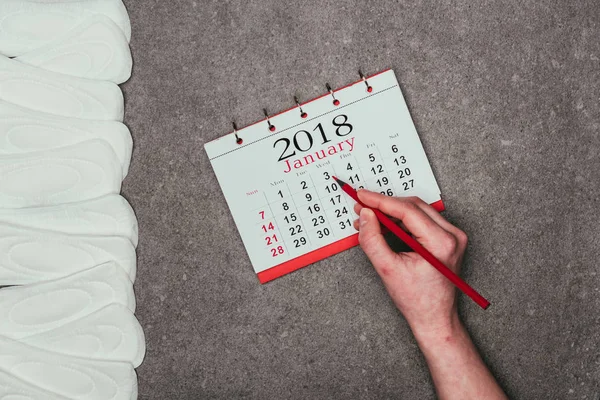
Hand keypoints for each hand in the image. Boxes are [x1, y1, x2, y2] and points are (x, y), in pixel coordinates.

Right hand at [353, 190, 467, 337]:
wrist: (435, 318)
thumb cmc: (416, 300)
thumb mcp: (387, 269)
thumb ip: (372, 239)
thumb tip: (365, 215)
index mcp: (441, 243)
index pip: (407, 210)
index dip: (381, 201)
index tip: (361, 196)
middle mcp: (452, 236)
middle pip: (413, 206)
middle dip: (385, 204)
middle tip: (361, 206)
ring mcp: (453, 236)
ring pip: (417, 211)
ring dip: (392, 212)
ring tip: (369, 218)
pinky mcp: (448, 239)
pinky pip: (422, 220)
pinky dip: (401, 220)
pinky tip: (384, 224)